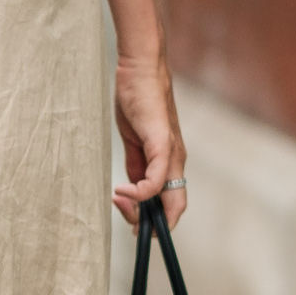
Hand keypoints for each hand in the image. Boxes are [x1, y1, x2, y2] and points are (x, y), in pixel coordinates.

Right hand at [113, 54, 186, 229]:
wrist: (141, 69)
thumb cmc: (137, 100)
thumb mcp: (135, 141)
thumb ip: (137, 165)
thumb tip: (132, 189)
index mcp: (170, 162)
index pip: (173, 204)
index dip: (156, 222)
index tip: (133, 224)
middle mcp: (176, 161)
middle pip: (175, 210)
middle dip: (150, 225)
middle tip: (124, 216)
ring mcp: (171, 154)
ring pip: (169, 200)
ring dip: (141, 211)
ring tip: (119, 201)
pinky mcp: (162, 144)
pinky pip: (156, 181)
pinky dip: (140, 194)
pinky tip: (121, 191)